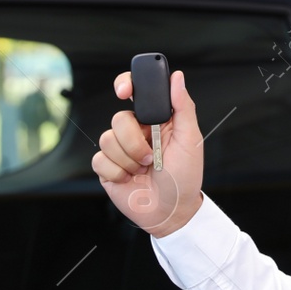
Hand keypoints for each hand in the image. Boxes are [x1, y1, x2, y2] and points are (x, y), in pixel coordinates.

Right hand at [92, 69, 204, 236]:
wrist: (172, 212)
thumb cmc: (185, 176)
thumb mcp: (191, 140)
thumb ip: (183, 106)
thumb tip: (176, 77)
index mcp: (155, 119)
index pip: (135, 91)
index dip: (125, 84)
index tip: (124, 91)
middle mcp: (135, 130)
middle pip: (119, 118)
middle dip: (135, 141)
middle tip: (152, 156)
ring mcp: (119, 149)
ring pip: (107, 139)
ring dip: (129, 159)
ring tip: (144, 170)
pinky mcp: (106, 168)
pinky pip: (100, 160)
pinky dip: (117, 172)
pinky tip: (130, 179)